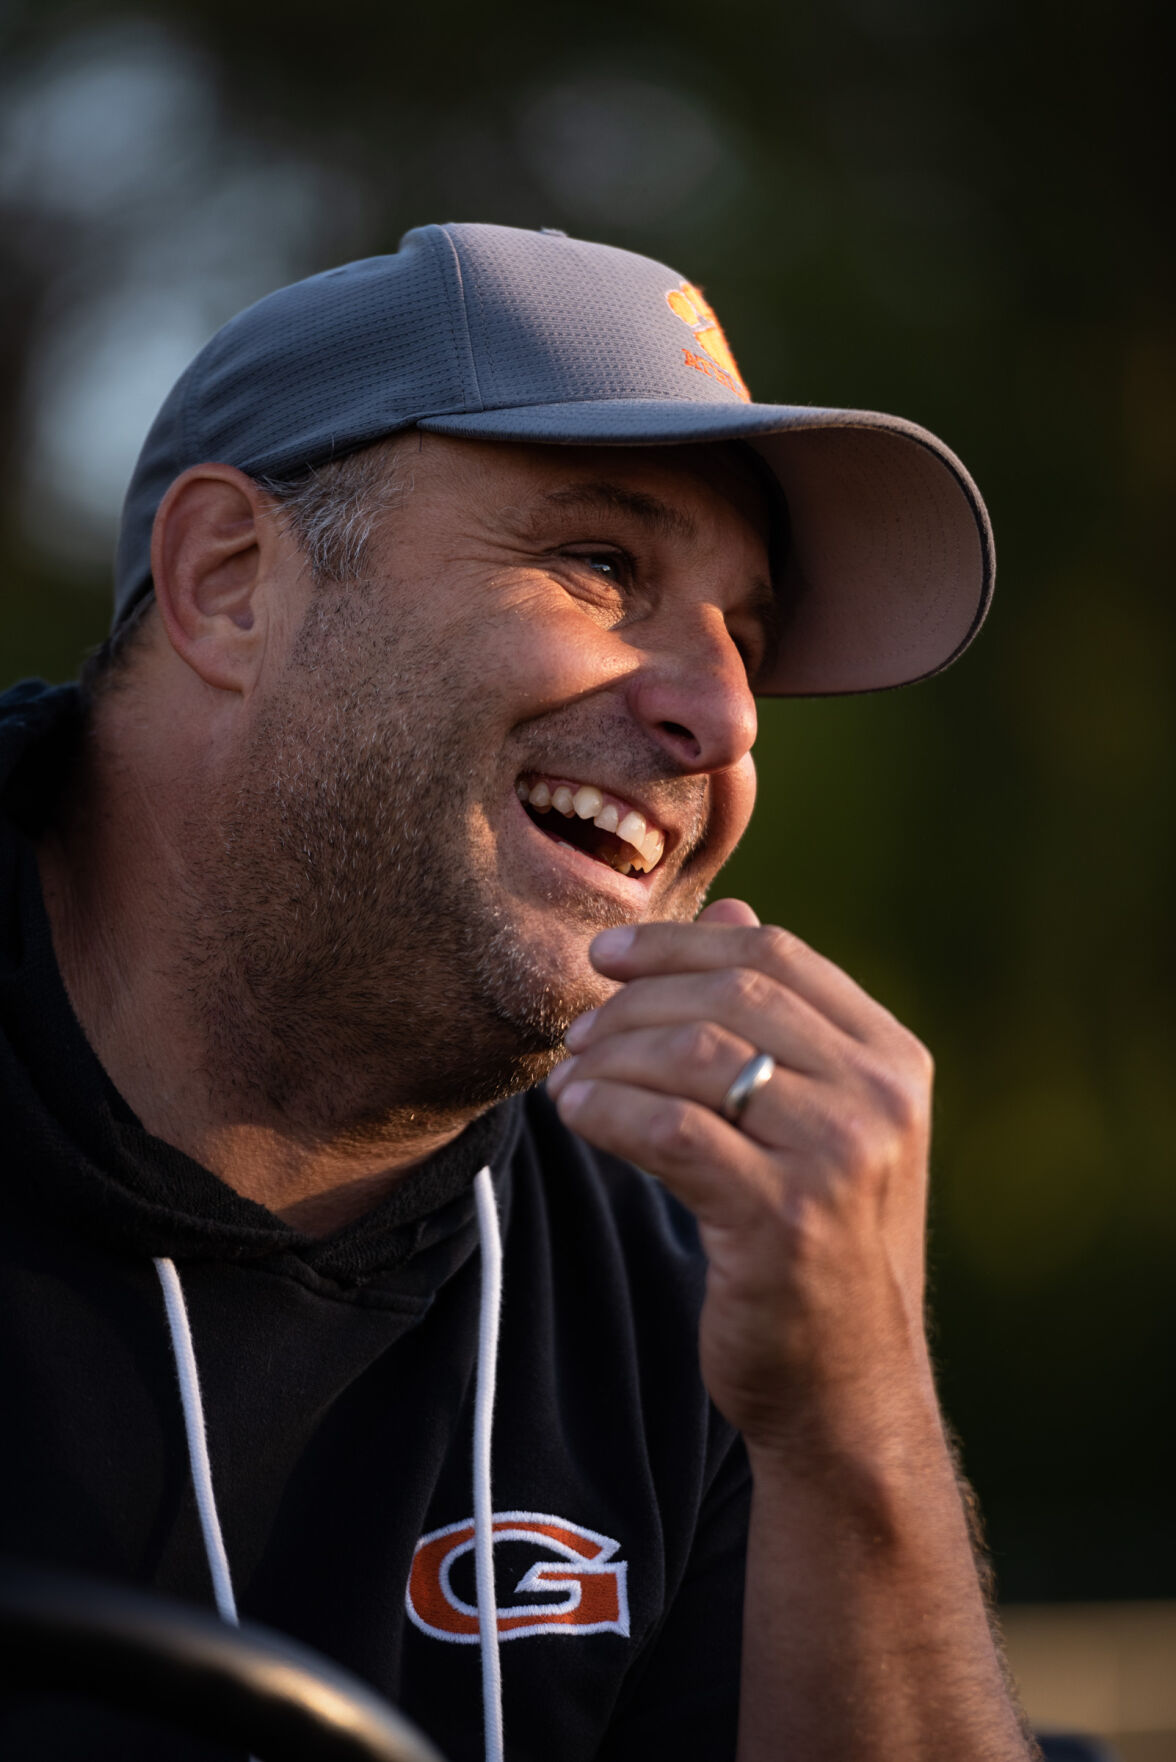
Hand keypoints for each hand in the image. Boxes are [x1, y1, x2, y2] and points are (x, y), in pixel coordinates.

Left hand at [546, 899, 937, 1459]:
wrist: (847, 1391)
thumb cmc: (821, 1250)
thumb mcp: (822, 1125)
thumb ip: (781, 1021)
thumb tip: (733, 910)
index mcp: (894, 1060)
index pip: (777, 955)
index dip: (680, 942)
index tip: (607, 956)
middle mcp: (880, 1099)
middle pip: (733, 994)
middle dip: (636, 1000)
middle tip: (579, 1028)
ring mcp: (840, 1158)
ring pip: (696, 1054)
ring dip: (612, 1056)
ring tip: (570, 1077)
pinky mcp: (785, 1219)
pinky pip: (671, 1130)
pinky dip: (608, 1111)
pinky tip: (577, 1115)